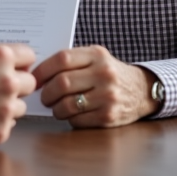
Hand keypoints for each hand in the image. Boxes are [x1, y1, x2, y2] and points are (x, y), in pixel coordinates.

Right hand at [0, 43, 36, 148]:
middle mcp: (8, 81)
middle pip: (30, 83)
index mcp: (0, 58)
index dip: (21, 63)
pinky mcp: (2, 129)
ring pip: (21, 106)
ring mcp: (6, 107)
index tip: (16, 68)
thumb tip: (12, 60)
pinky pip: (10, 123)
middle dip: (17, 85)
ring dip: (8, 105)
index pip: (29, 56)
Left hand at [31, 45, 158, 126]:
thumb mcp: (96, 58)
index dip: (43, 70)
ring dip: (56, 108)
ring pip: (67, 104)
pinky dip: (69, 119)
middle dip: (47, 92)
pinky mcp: (108, 116)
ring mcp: (107, 96)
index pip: (62, 59)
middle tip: (45, 97)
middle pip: (62, 83)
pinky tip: (72, 114)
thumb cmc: (110, 73)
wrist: (142, 91)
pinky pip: (77, 120)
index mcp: (97, 55)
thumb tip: (37, 73)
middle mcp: (104, 74)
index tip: (34, 79)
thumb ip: (72, 61)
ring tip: (56, 107)